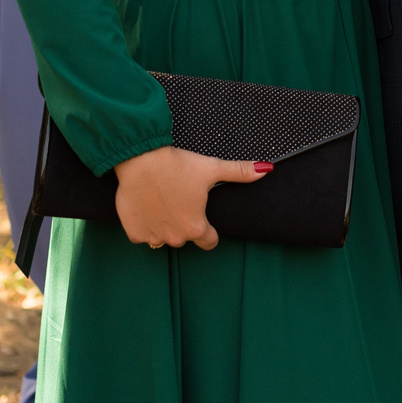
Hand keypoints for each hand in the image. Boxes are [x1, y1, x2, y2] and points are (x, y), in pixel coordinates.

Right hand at [111, 144, 270, 249]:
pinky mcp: (134, 233)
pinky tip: (147, 206)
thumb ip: (240, 172)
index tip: (202, 216)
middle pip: (185, 237)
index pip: (209, 242)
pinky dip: (145, 224)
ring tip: (163, 202)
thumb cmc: (177, 165)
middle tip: (180, 201)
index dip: (209, 231)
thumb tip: (267, 169)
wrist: (141, 160)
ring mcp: (154, 237)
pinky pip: (143, 235)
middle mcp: (176, 237)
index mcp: (197, 227)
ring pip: (163, 237)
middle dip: (184, 224)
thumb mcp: (212, 168)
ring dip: (164, 226)